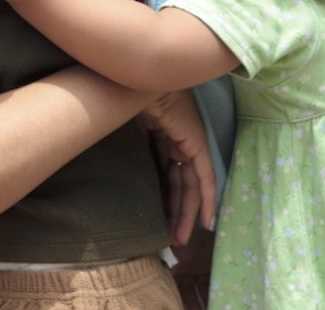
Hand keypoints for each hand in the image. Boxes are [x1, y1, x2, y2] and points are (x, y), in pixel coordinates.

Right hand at [138, 90, 216, 244]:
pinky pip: (205, 177)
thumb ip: (131, 150)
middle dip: (176, 211)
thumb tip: (117, 169)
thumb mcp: (127, 132)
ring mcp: (190, 142)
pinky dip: (207, 198)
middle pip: (179, 183)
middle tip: (172, 238)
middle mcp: (178, 141)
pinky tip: (207, 220)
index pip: (167, 171)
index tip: (160, 218)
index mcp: (162, 135)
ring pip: (191, 186)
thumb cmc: (125, 101)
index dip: (165, 195)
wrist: (136, 85)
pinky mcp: (197, 144)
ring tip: (181, 238)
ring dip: (187, 212)